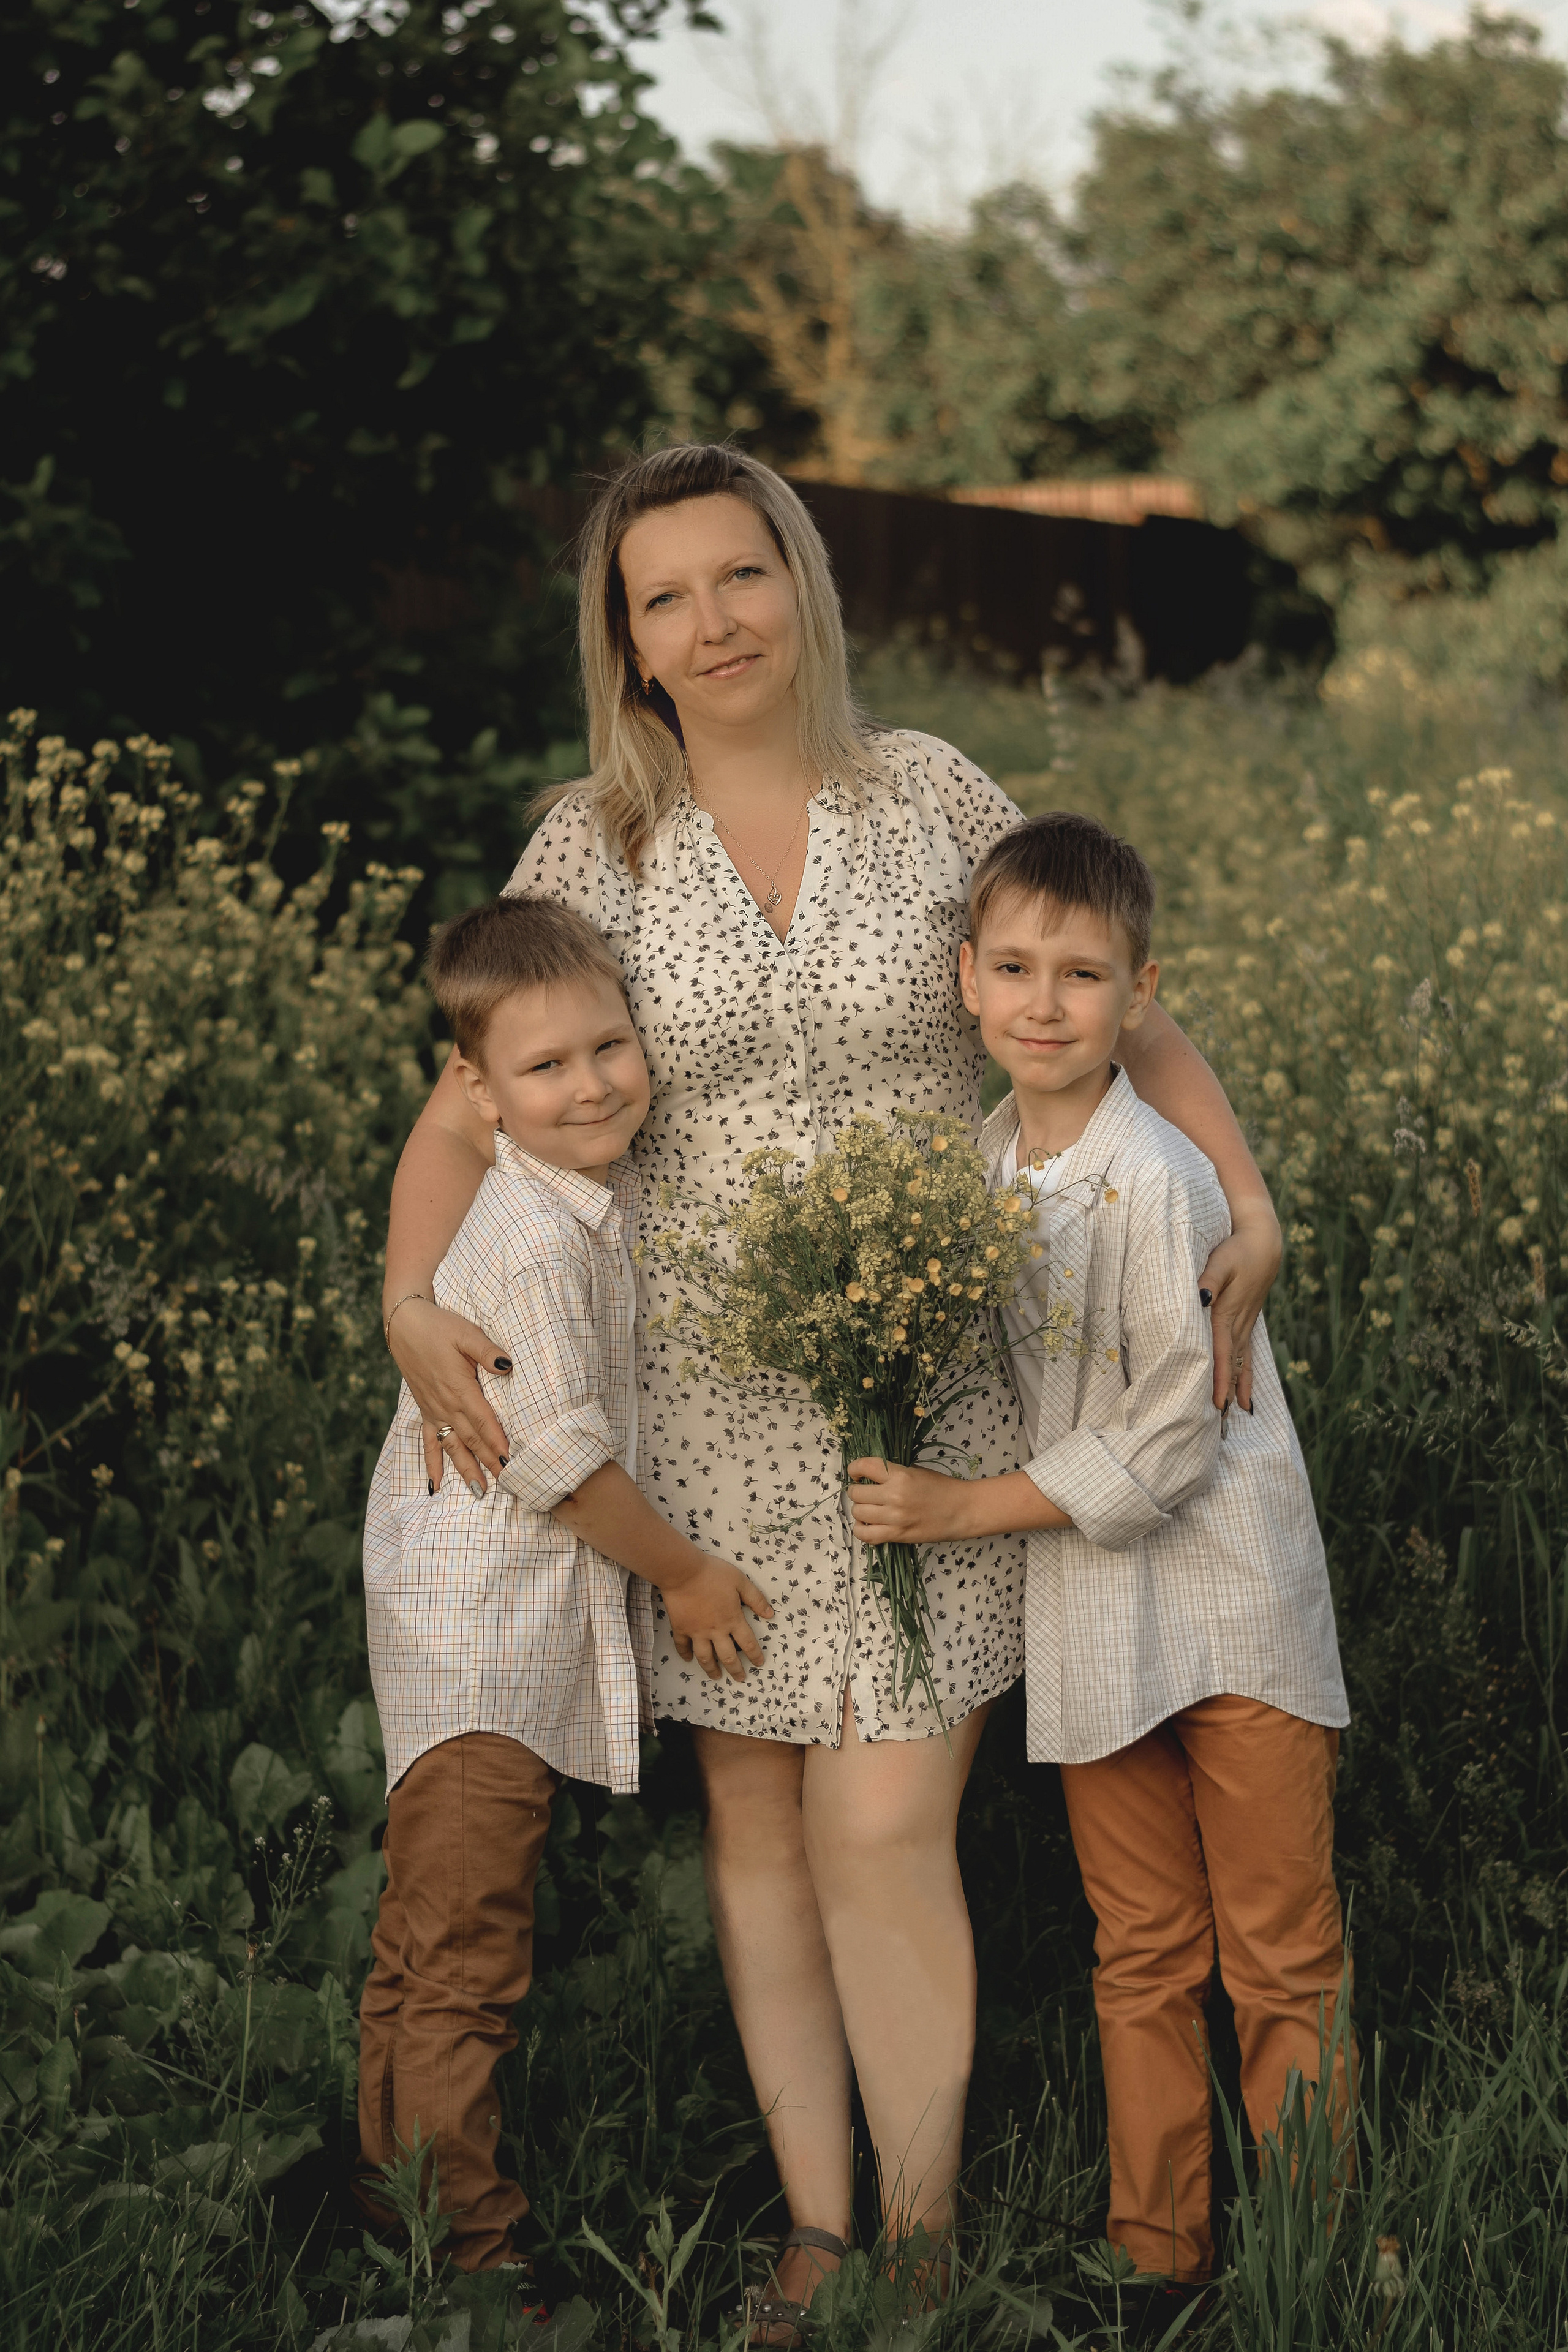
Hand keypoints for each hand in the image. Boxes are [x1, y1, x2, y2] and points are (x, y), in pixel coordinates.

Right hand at [386, 1296, 512, 1491]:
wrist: (404, 1325)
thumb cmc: (439, 1327)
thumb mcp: (466, 1333)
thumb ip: (487, 1351)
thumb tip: (507, 1365)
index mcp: (459, 1388)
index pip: (483, 1421)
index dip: (497, 1442)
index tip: (510, 1462)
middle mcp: (446, 1405)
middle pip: (472, 1439)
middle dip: (489, 1462)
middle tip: (508, 1484)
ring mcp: (434, 1410)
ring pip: (453, 1446)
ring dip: (466, 1468)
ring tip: (480, 1491)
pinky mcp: (425, 1410)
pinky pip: (428, 1442)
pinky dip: (432, 1463)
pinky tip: (435, 1485)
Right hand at [660, 1555, 773, 1682]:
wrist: (684, 1572)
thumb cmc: (713, 1573)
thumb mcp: (740, 1581)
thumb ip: (755, 1598)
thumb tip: (770, 1614)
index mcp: (732, 1619)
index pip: (747, 1643)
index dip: (755, 1655)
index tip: (759, 1664)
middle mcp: (716, 1631)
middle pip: (728, 1656)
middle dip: (736, 1670)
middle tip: (740, 1679)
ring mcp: (696, 1632)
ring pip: (705, 1657)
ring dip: (711, 1669)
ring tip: (716, 1677)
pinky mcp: (680, 1628)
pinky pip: (682, 1646)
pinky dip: (685, 1654)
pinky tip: (688, 1660)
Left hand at [846, 1456, 968, 1545]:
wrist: (963, 1510)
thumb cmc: (942, 1488)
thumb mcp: (916, 1471)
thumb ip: (892, 1473)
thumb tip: (868, 1477)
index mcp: (900, 1475)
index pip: (864, 1466)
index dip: (854, 1468)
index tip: (857, 1473)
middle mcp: (894, 1496)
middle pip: (856, 1493)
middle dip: (857, 1491)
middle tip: (866, 1492)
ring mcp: (895, 1518)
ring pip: (858, 1513)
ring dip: (860, 1510)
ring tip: (870, 1508)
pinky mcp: (898, 1535)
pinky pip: (866, 1535)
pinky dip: (862, 1529)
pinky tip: (868, 1524)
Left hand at [1199, 1201, 1281, 1412]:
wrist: (1263, 1243)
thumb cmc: (1236, 1249)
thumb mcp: (1220, 1261)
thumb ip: (1207, 1278)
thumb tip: (1201, 1297)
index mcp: (1227, 1313)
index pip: (1221, 1352)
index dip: (1219, 1378)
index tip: (1217, 1403)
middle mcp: (1238, 1324)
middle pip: (1232, 1364)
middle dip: (1226, 1391)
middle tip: (1220, 1422)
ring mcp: (1245, 1324)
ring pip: (1241, 1362)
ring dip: (1237, 1386)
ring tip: (1237, 1413)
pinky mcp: (1247, 1321)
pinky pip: (1247, 1354)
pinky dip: (1246, 1374)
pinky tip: (1246, 1393)